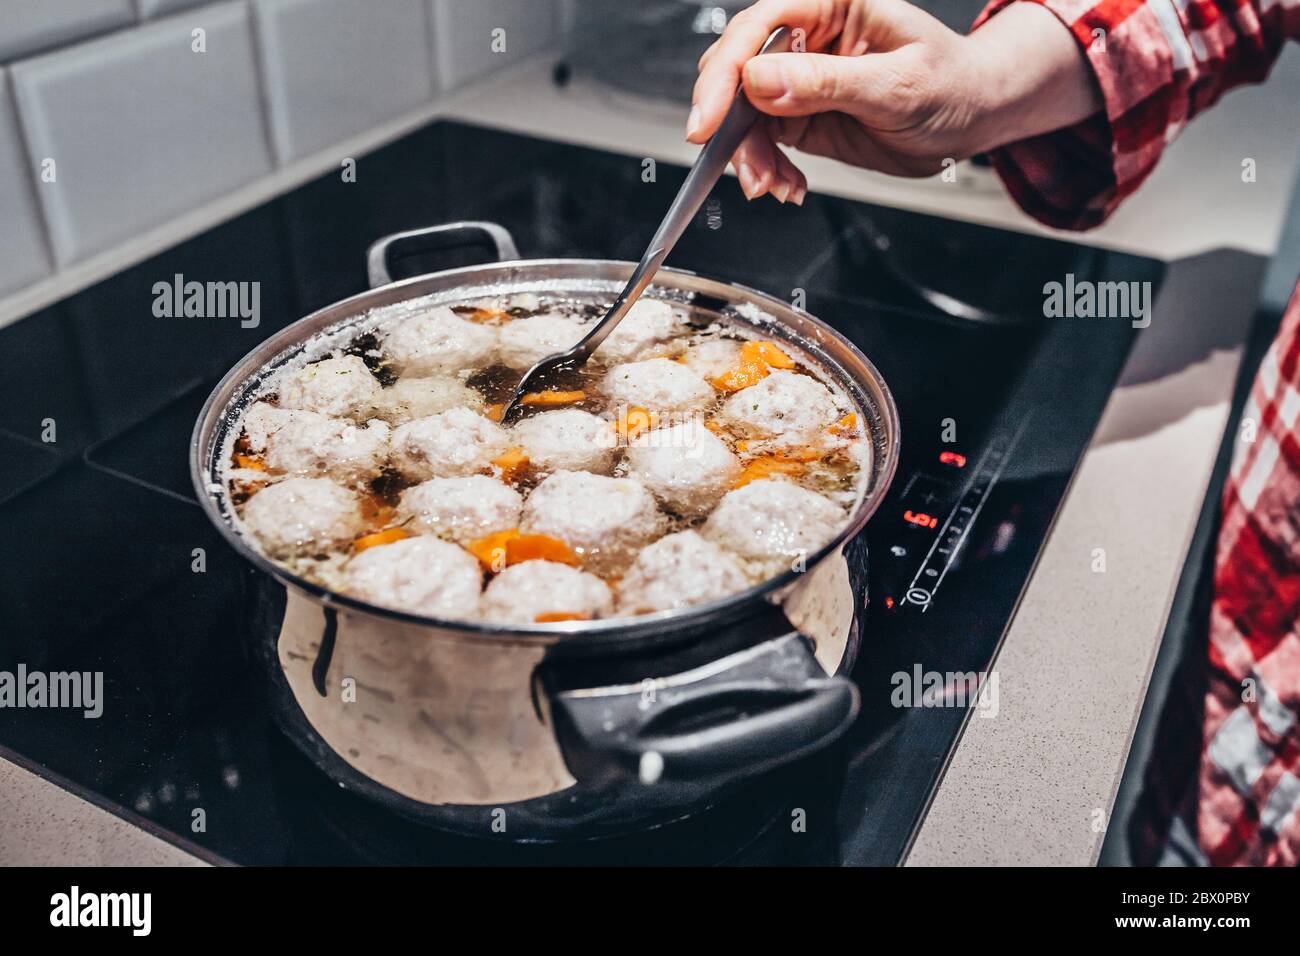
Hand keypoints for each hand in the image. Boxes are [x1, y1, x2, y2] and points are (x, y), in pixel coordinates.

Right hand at [688, 0, 1101, 201]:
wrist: (970, 118)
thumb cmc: (951, 84)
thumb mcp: (895, 85)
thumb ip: (826, 82)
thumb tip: (759, 80)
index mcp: (831, 4)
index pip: (759, 25)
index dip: (727, 70)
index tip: (710, 120)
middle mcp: (807, 35)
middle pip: (738, 69)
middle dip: (729, 122)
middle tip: (737, 165)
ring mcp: (799, 77)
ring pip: (743, 113)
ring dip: (748, 155)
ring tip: (771, 187)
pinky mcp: (798, 114)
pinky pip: (762, 141)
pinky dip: (766, 168)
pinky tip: (785, 187)